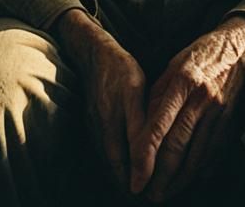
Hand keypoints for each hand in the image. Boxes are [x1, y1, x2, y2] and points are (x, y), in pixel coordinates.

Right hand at [52, 9, 146, 191]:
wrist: (94, 52)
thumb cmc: (120, 69)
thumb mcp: (135, 93)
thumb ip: (139, 127)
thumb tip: (145, 160)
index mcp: (111, 126)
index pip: (123, 168)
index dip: (136, 184)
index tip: (151, 195)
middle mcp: (100, 132)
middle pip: (115, 169)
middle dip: (130, 183)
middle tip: (151, 194)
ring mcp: (94, 128)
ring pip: (110, 160)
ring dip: (124, 173)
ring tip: (143, 183)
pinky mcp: (93, 123)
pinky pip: (106, 148)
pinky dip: (118, 159)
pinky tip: (129, 161)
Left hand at [130, 15, 244, 201]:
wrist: (234, 49)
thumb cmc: (194, 58)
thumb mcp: (169, 70)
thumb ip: (154, 100)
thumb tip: (140, 135)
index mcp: (181, 82)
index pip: (158, 126)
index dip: (144, 156)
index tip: (135, 179)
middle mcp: (201, 99)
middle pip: (178, 146)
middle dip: (161, 177)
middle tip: (148, 196)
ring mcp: (218, 111)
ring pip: (197, 155)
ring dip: (179, 180)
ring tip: (164, 193)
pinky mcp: (230, 121)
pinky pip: (213, 153)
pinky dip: (200, 171)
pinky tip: (188, 181)